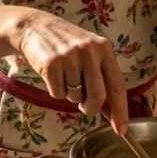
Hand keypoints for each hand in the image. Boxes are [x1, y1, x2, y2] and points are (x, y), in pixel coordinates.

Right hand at [14, 10, 127, 134]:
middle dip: (91, 108)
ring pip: (76, 97)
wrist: (36, 27)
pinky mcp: (51, 64)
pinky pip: (57, 94)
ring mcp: (70, 57)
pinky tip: (53, 74)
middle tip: (84, 106)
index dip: (120, 111)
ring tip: (64, 75)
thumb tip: (113, 112)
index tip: (121, 130)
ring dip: (70, 94)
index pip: (117, 85)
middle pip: (98, 97)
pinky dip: (55, 91)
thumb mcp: (90, 52)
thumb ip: (102, 77)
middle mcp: (89, 51)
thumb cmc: (67, 44)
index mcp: (104, 48)